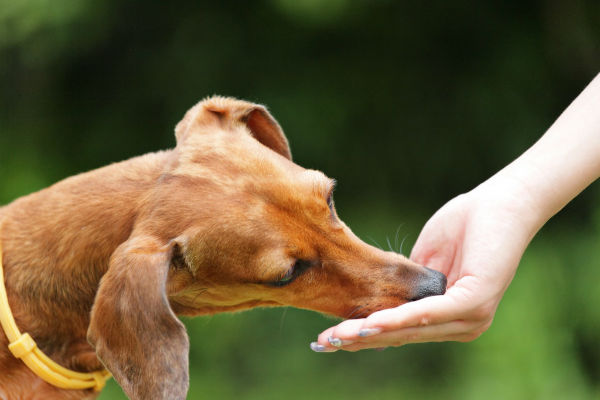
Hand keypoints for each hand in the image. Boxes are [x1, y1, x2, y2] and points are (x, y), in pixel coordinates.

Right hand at [311, 177, 535, 351]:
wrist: (500, 203)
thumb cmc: (465, 226)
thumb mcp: (424, 260)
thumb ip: (404, 284)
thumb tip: (377, 301)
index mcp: (448, 317)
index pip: (399, 331)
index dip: (362, 334)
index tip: (328, 338)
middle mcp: (460, 326)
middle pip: (400, 337)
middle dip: (357, 340)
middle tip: (322, 344)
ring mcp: (470, 318)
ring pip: (410, 330)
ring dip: (371, 333)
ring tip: (337, 337)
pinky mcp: (474, 302)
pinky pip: (429, 315)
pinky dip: (397, 319)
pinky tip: (370, 322)